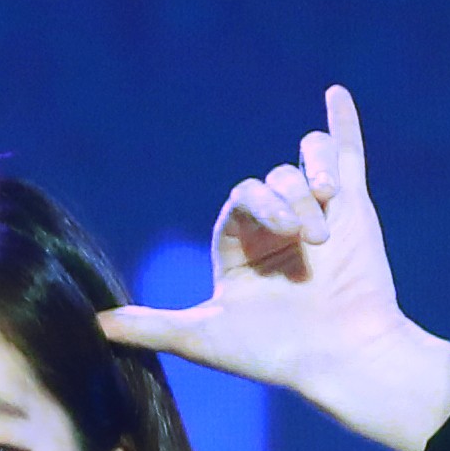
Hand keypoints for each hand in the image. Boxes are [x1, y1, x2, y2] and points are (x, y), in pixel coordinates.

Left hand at [100, 90, 449, 450]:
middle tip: (309, 238)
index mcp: (241, 250)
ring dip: (317, 176)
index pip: (240, 201)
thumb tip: (94, 325)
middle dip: (289, 201)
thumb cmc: (274, 353)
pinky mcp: (354, 210)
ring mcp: (318, 216)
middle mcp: (276, 229)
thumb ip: (151, 327)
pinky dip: (342, 124)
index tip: (284, 233)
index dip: (260, 205)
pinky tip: (335, 93)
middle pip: (273, 181)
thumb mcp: (203, 339)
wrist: (340, 357)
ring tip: (332, 210)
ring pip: (308, 163)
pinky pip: (346, 156)